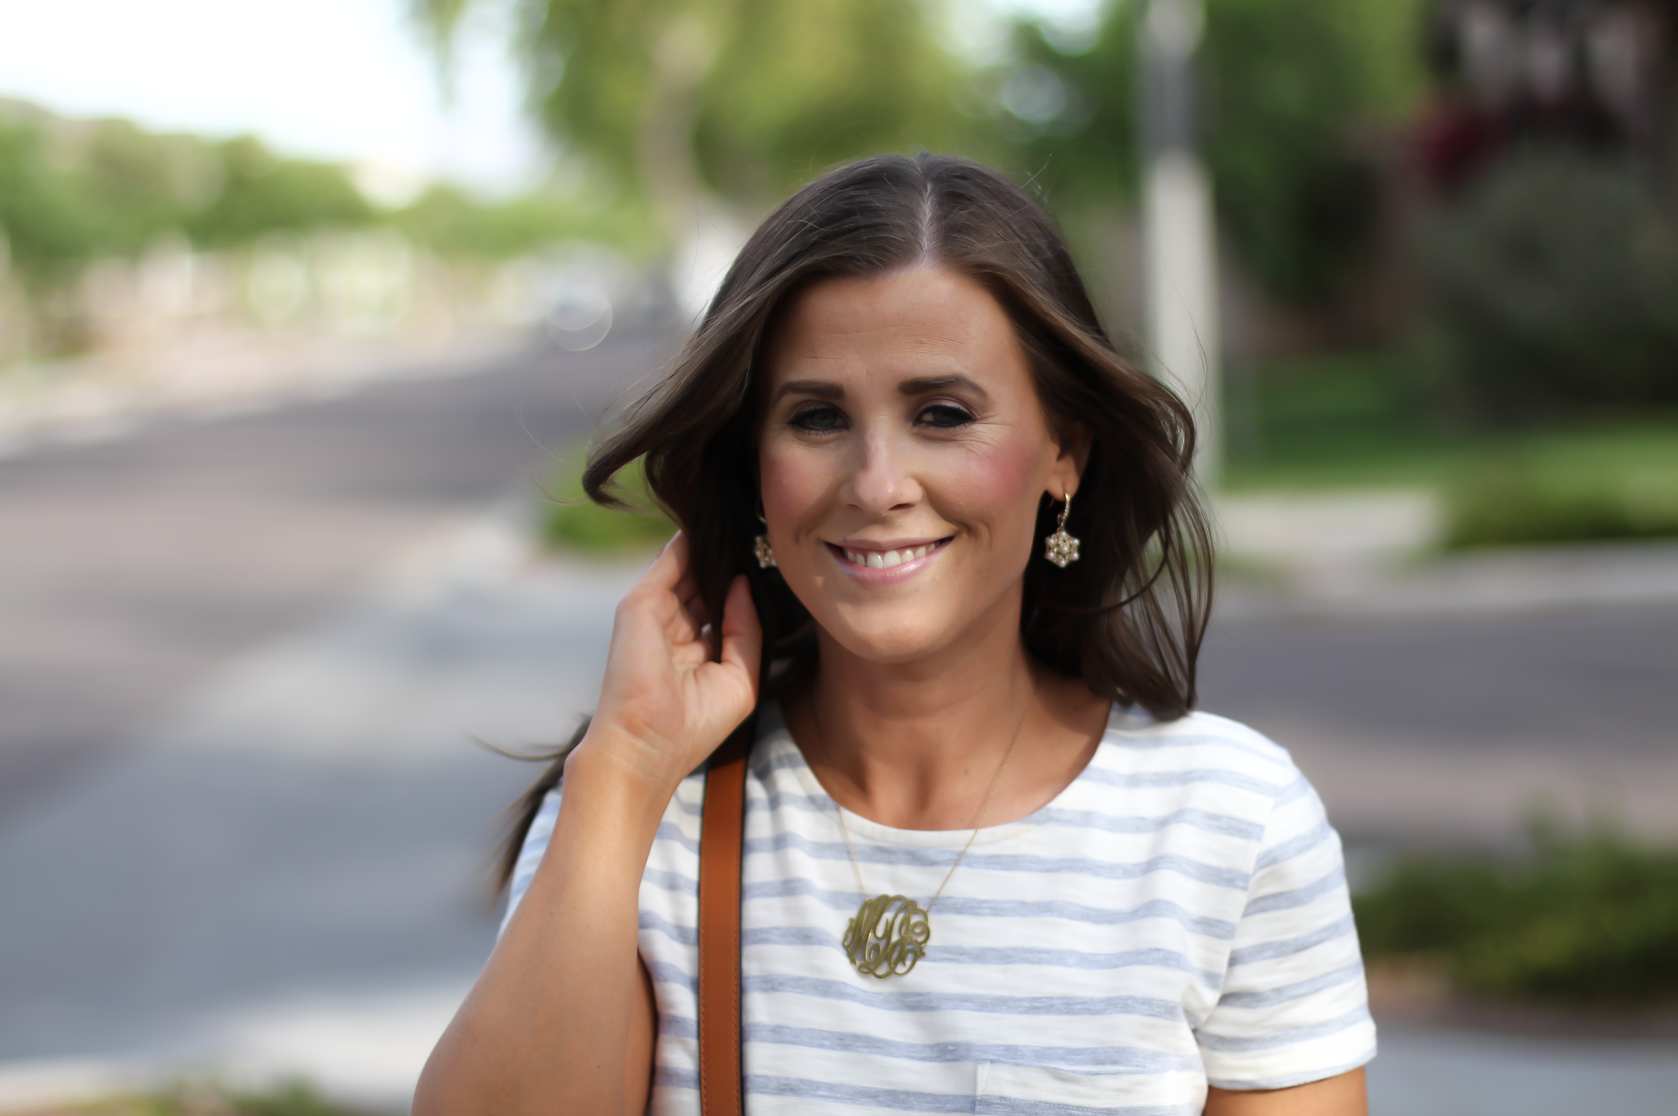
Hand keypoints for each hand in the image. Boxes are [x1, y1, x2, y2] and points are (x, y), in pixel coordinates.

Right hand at [578, 532, 762, 790]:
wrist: (645, 746)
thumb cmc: (694, 725)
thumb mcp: (741, 677)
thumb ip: (746, 628)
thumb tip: (744, 584)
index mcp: (696, 648)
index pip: (722, 605)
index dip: (744, 583)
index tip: (771, 556)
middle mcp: (675, 627)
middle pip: (705, 581)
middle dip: (730, 558)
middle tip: (759, 527)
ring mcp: (656, 613)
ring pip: (689, 566)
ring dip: (715, 544)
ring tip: (745, 516)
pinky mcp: (640, 603)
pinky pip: (670, 560)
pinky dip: (692, 541)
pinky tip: (719, 523)